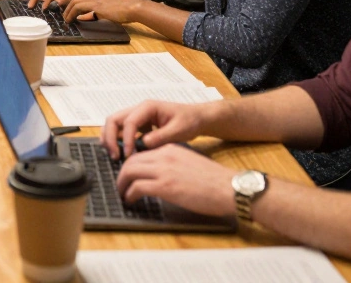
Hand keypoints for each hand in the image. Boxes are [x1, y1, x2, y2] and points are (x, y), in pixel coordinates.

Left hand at [60, 0, 139, 24]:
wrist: (132, 8)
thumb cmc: (124, 11)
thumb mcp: (107, 9)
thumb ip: (98, 11)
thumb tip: (90, 17)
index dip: (72, 6)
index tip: (69, 13)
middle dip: (67, 8)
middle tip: (64, 17)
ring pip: (74, 2)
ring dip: (67, 12)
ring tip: (66, 20)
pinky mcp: (95, 4)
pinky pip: (77, 7)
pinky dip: (71, 14)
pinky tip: (70, 20)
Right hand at [101, 99, 207, 158]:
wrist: (197, 118)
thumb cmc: (189, 121)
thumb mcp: (179, 130)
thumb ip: (161, 136)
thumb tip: (142, 144)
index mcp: (148, 107)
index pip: (129, 122)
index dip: (126, 139)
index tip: (128, 156)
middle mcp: (138, 109)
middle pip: (113, 119)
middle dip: (110, 137)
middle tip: (114, 156)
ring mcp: (136, 116)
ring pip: (113, 124)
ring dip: (110, 139)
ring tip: (114, 155)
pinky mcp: (138, 125)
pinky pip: (120, 131)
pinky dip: (116, 141)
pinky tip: (122, 153)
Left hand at [115, 144, 236, 217]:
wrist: (230, 188)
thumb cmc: (215, 181)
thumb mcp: (189, 163)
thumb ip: (172, 164)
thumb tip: (159, 175)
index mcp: (171, 149)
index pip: (141, 153)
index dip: (131, 164)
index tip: (128, 175)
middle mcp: (164, 156)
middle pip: (131, 161)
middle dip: (122, 174)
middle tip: (121, 185)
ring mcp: (164, 170)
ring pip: (129, 171)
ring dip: (122, 184)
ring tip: (123, 194)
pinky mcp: (165, 186)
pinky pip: (136, 187)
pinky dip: (129, 194)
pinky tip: (131, 200)